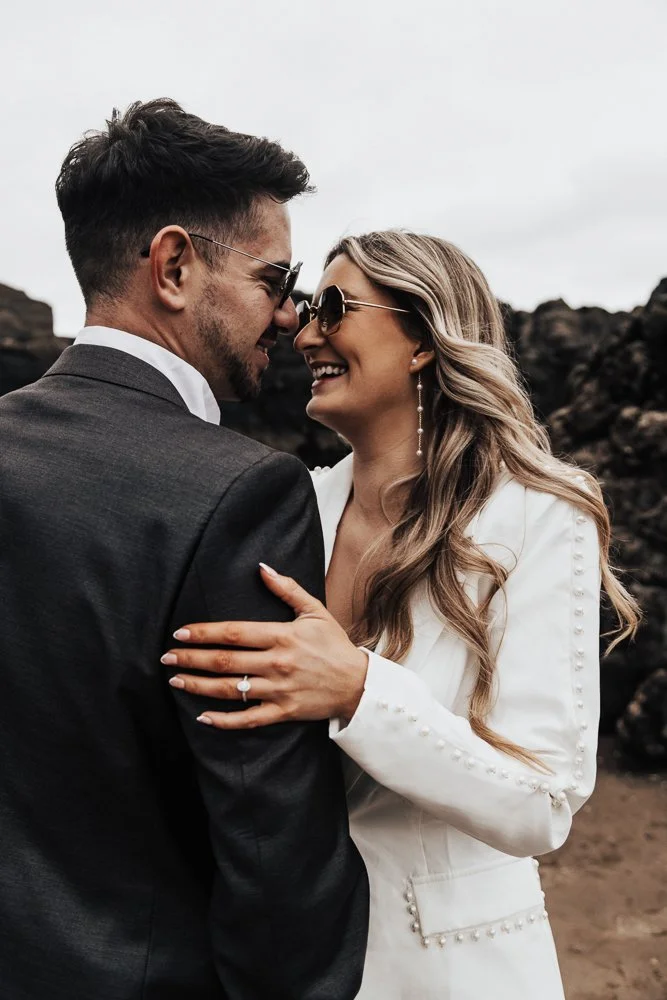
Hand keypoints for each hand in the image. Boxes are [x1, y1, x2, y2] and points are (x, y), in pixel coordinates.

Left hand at [162, 563, 368, 728]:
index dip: (204, 632)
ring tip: (175, 681)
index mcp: (281, 635)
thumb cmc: (335, 645)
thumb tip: (262, 567)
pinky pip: (248, 719)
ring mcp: (278, 690)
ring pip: (230, 689)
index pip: (233, 632)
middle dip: (191, 658)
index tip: (180, 632)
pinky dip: (224, 720)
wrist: (358, 684)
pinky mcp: (283, 712)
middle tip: (167, 657)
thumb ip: (287, 588)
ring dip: (198, 686)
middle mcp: (276, 663)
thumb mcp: (314, 611)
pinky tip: (202, 717)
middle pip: (224, 660)